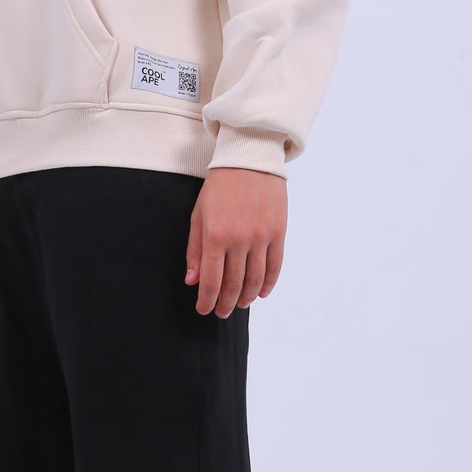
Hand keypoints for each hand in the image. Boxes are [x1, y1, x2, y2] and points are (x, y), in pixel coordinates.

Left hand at [185, 167, 287, 317]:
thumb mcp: (199, 216)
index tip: (204, 309)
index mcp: (215, 235)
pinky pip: (275, 266)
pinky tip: (262, 293)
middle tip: (221, 312)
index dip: (207, 300)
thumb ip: (195, 250)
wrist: (249, 159)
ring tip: (240, 304)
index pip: (211, 280)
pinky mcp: (278, 232)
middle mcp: (239, 239)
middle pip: (234, 284)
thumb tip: (192, 282)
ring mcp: (261, 236)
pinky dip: (269, 284)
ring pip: (256, 280)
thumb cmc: (219, 188)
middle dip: (226, 303)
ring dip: (247, 297)